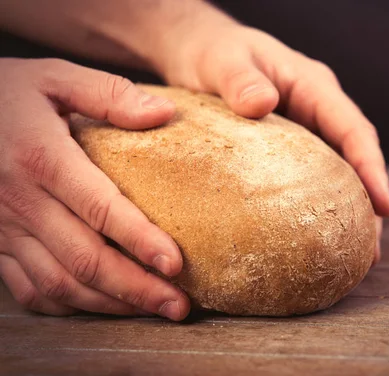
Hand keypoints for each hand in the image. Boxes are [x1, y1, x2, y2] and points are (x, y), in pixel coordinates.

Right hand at [0, 58, 188, 319]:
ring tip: (155, 309)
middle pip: (84, 258)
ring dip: (111, 304)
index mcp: (41, 158)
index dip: (140, 240)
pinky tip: (105, 306)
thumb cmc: (6, 95)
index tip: (176, 264)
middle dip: (136, 288)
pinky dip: (70, 306)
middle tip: (179, 306)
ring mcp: (4, 229)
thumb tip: (164, 113)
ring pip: (60, 283)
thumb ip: (108, 94)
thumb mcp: (54, 77)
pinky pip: (31, 289)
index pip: (100, 208)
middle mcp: (20, 201)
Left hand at [150, 10, 388, 262]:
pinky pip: (311, 179)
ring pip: (338, 173)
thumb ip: (239, 80)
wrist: (197, 54)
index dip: (371, 167)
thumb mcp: (223, 60)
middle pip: (355, 158)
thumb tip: (262, 105)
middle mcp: (317, 110)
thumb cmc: (212, 53)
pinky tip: (316, 237)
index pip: (353, 129)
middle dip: (368, 201)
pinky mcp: (288, 151)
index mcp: (313, 86)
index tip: (384, 206)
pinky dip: (319, 208)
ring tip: (353, 255)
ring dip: (349, 211)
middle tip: (371, 248)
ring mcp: (305, 131)